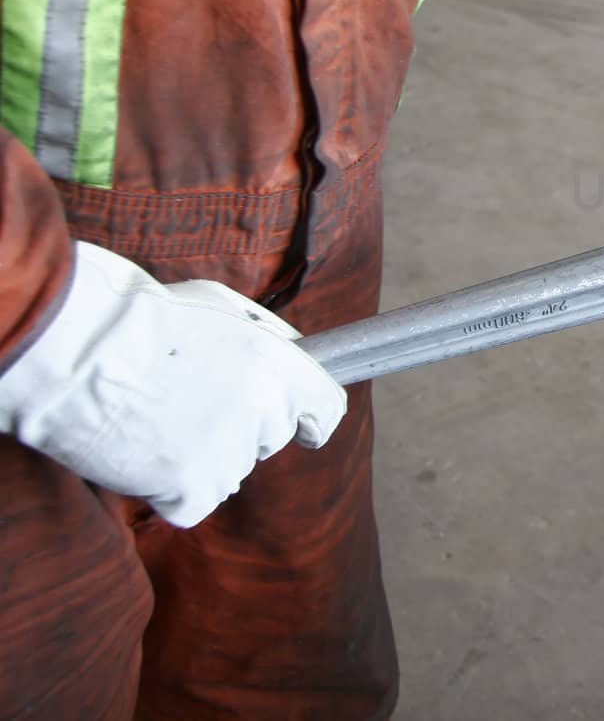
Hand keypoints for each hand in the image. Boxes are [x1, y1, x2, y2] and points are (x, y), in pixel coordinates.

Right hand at [0, 242, 346, 527]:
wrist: (73, 349)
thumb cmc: (139, 319)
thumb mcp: (222, 307)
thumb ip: (265, 340)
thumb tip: (291, 357)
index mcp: (277, 363)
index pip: (326, 409)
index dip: (311, 419)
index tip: (305, 428)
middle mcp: (262, 409)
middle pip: (270, 439)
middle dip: (241, 428)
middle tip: (190, 404)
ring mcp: (228, 452)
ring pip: (231, 471)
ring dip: (201, 457)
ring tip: (157, 419)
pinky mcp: (189, 487)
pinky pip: (194, 502)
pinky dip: (170, 489)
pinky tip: (144, 452)